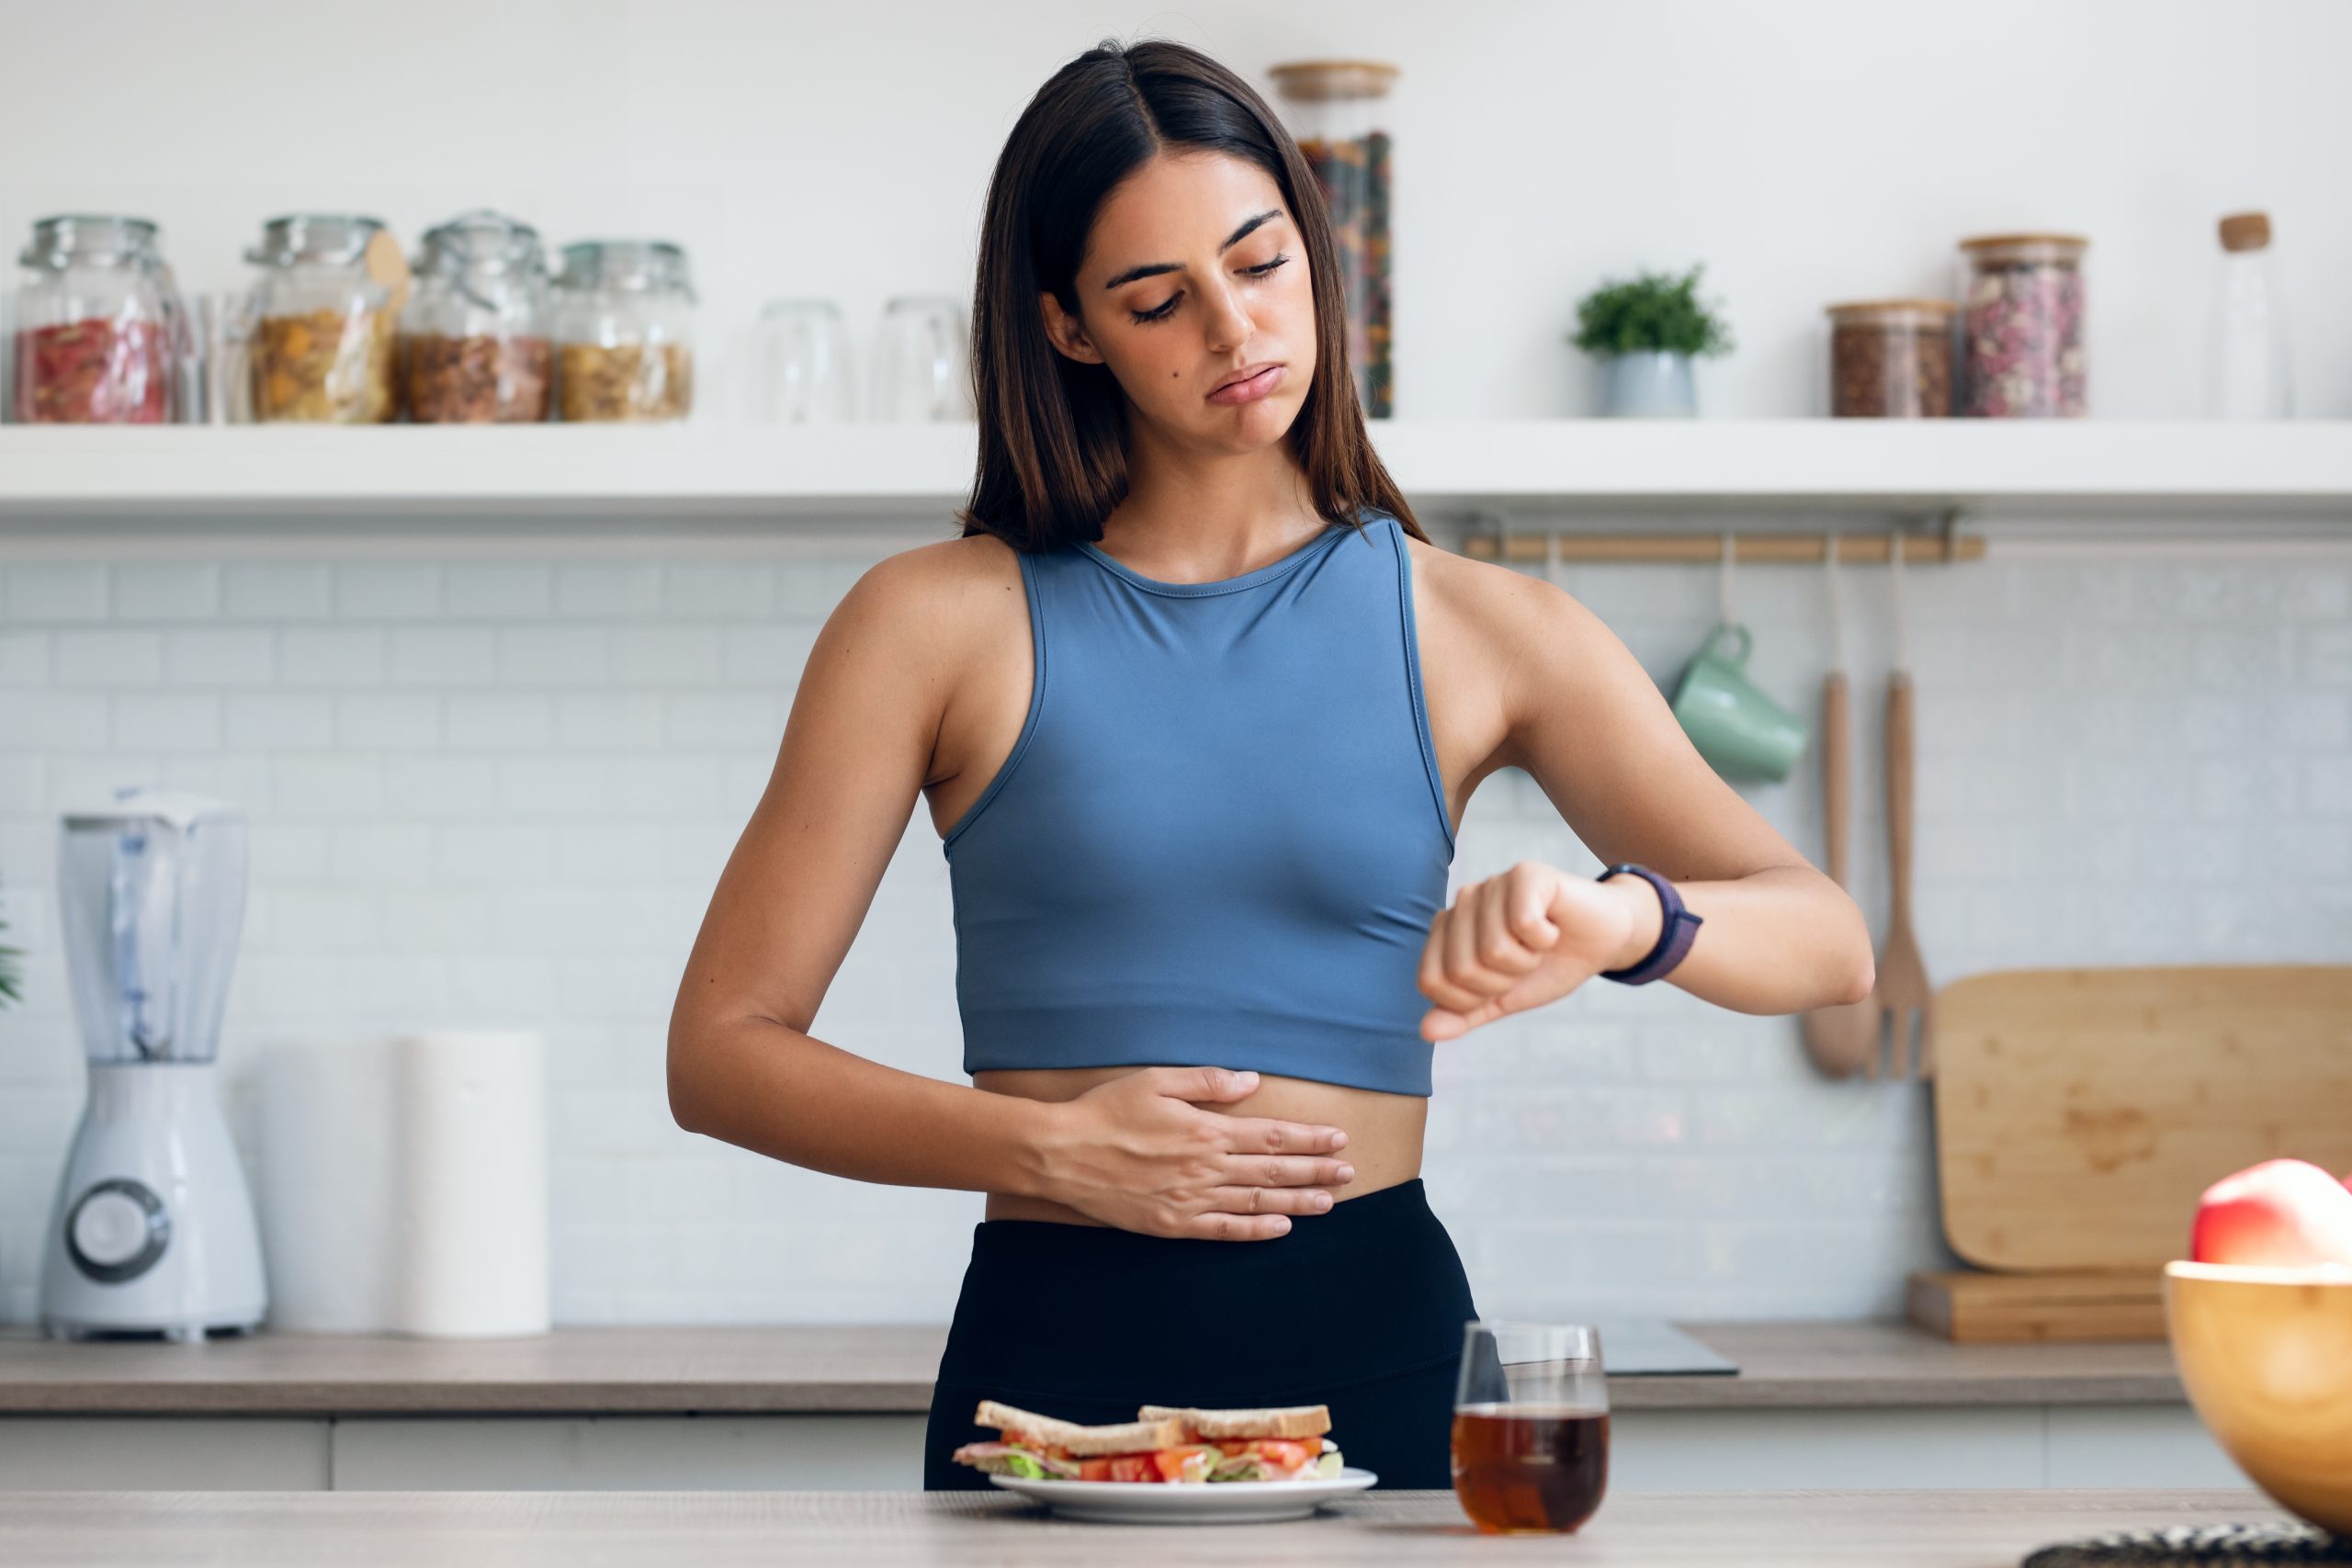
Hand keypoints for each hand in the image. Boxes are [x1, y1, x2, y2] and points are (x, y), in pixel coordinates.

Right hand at [1033, 1067, 1354, 1239]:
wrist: (1061, 1154)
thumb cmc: (1107, 1111)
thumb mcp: (1157, 1081)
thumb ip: (1208, 1083)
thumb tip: (1252, 1081)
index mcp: (1206, 1131)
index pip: (1271, 1136)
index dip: (1309, 1139)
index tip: (1339, 1138)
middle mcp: (1205, 1168)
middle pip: (1273, 1171)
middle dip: (1316, 1171)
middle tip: (1350, 1173)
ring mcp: (1190, 1200)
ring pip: (1256, 1202)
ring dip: (1297, 1202)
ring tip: (1329, 1202)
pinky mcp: (1172, 1224)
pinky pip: (1223, 1230)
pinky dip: (1255, 1230)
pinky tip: (1280, 1229)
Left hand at [1418, 861, 1656, 1041]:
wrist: (1603, 940)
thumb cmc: (1550, 965)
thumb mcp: (1503, 999)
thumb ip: (1464, 1014)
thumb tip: (1426, 1032)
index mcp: (1447, 930)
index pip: (1431, 982)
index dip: (1470, 1000)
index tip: (1501, 984)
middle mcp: (1463, 902)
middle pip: (1461, 969)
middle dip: (1503, 982)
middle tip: (1526, 961)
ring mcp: (1492, 884)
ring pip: (1493, 950)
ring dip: (1527, 961)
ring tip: (1539, 944)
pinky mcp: (1525, 874)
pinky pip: (1523, 925)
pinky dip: (1546, 939)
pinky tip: (1553, 926)